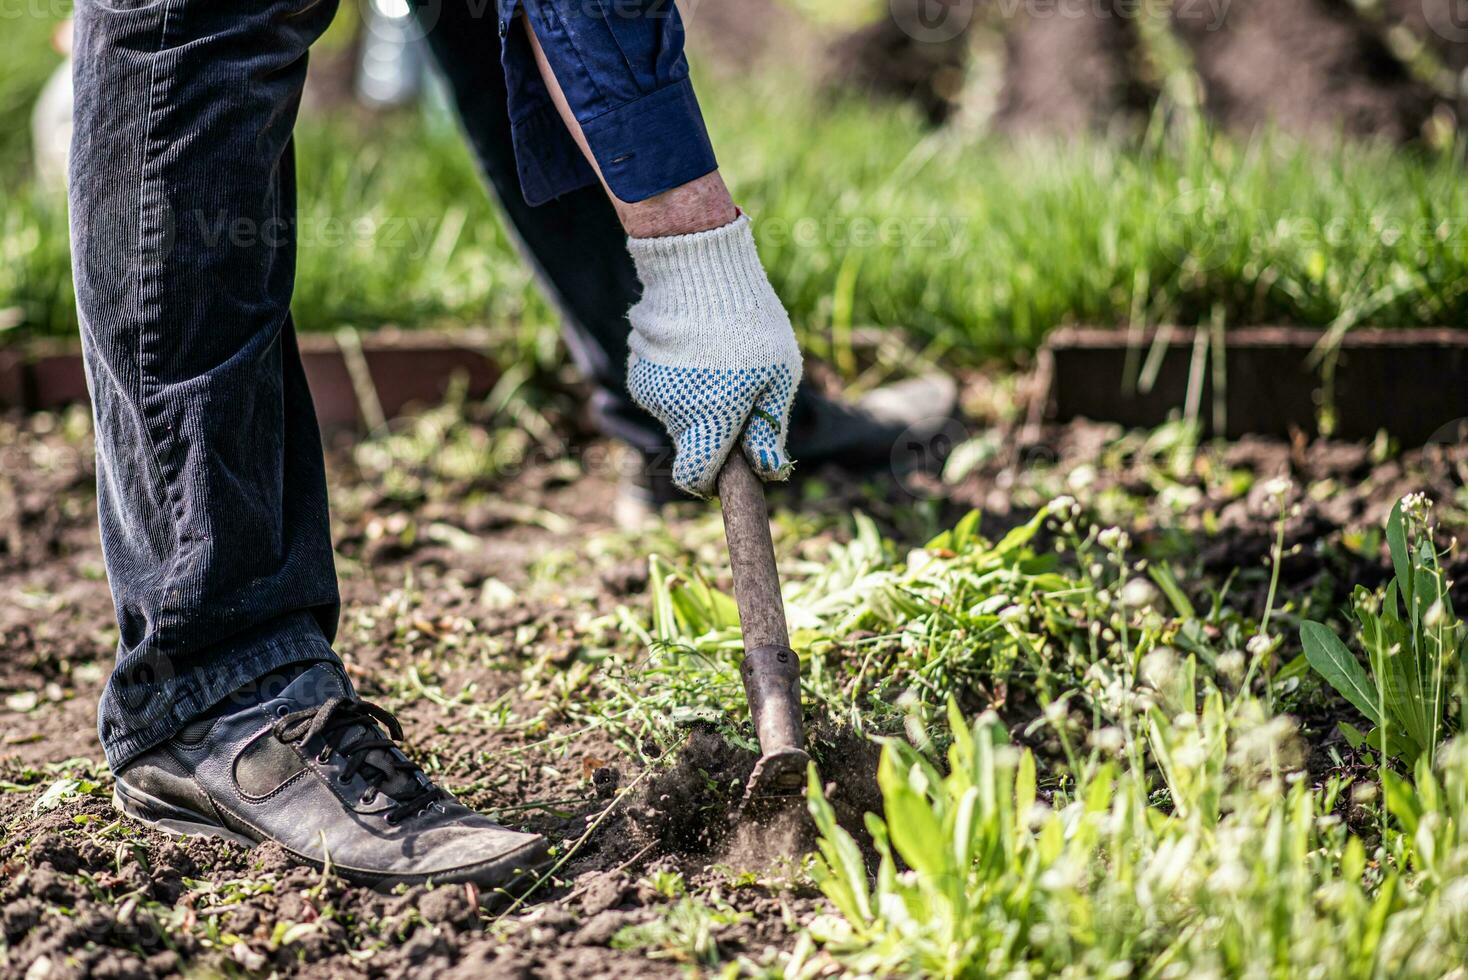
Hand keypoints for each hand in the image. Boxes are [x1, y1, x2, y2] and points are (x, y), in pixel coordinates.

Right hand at [625, 215, 801, 496]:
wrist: (699, 266)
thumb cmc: (750, 323)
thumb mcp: (779, 376)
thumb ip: (769, 428)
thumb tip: (766, 471)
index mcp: (709, 422)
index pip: (695, 478)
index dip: (713, 479)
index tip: (730, 466)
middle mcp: (671, 412)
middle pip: (690, 443)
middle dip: (713, 430)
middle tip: (741, 391)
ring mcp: (649, 388)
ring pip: (676, 413)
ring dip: (697, 400)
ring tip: (720, 357)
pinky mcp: (637, 364)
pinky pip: (662, 387)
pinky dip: (678, 378)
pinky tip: (696, 347)